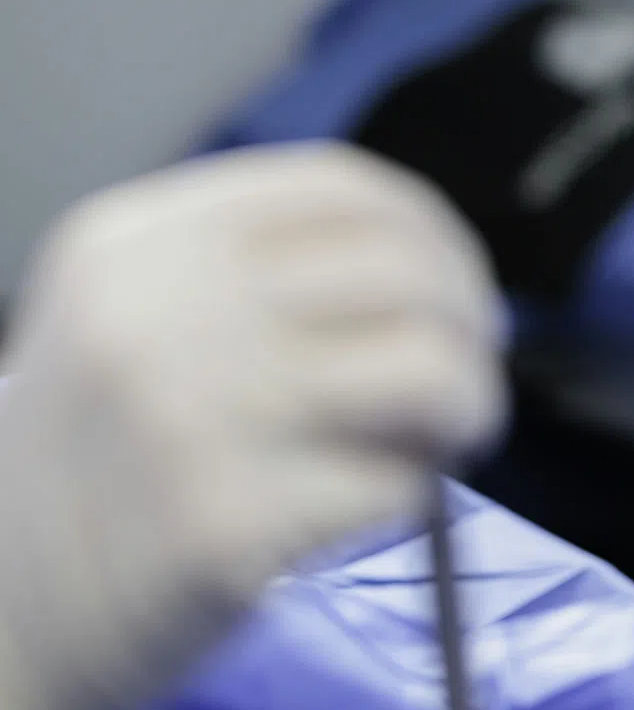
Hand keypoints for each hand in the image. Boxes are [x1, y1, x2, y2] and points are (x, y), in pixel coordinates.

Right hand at [0, 144, 505, 709]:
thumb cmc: (89, 479)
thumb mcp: (127, 326)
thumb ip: (256, 279)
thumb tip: (442, 276)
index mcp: (130, 245)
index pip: (341, 188)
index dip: (432, 238)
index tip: (454, 295)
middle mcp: (154, 312)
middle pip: (406, 274)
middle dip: (468, 332)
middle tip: (460, 388)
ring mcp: (188, 414)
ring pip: (428, 370)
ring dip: (464, 412)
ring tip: (431, 448)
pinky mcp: (225, 521)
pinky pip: (396, 486)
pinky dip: (406, 501)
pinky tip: (354, 515)